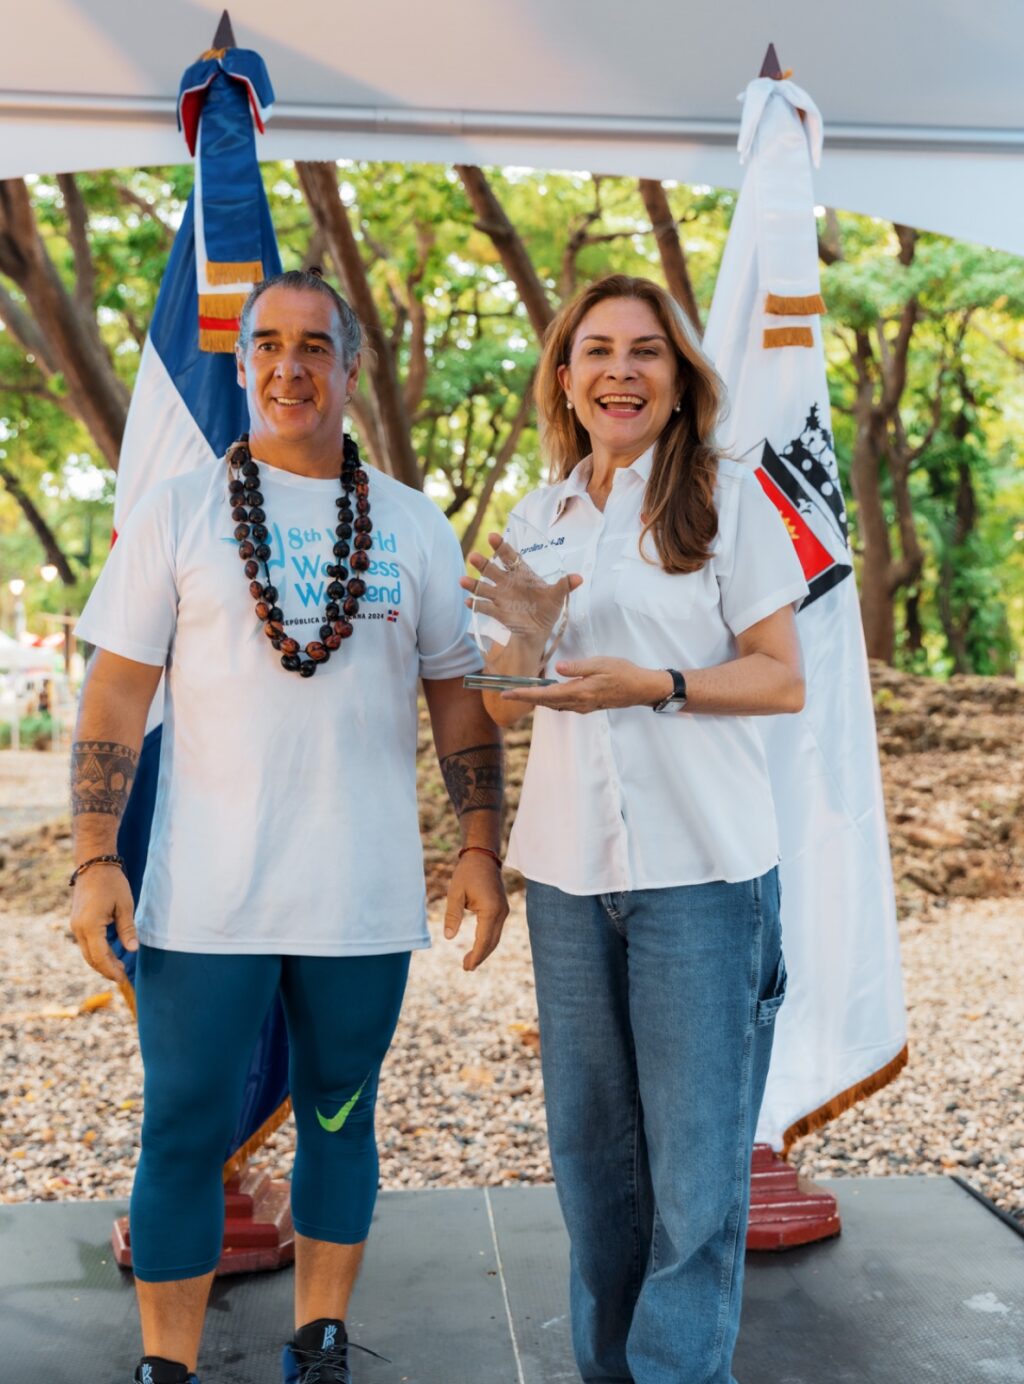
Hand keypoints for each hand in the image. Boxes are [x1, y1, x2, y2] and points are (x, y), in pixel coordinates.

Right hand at [69, 866, 137, 981]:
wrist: (93, 864)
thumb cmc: (112, 883)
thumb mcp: (124, 906)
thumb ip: (127, 929)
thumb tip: (133, 949)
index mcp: (90, 926)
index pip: (100, 957)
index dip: (111, 970)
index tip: (123, 979)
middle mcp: (78, 929)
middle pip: (91, 958)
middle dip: (106, 970)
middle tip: (122, 977)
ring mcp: (75, 926)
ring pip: (87, 952)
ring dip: (101, 962)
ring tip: (118, 968)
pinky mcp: (77, 922)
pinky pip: (86, 943)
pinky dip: (97, 952)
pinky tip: (110, 954)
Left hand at [443, 850, 508, 971]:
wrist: (482, 856)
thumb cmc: (467, 872)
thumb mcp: (455, 893)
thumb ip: (452, 915)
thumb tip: (449, 937)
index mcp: (490, 910)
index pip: (484, 940)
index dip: (476, 955)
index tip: (467, 967)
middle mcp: (501, 912)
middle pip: (492, 942)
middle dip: (480, 956)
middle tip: (466, 968)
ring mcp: (503, 910)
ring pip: (495, 937)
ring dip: (484, 950)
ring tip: (470, 961)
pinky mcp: (501, 908)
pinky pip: (495, 929)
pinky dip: (487, 940)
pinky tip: (477, 946)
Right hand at [460, 532, 582, 646]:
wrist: (538, 629)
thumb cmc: (548, 609)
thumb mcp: (558, 597)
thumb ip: (565, 586)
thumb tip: (579, 578)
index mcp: (521, 574)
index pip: (510, 556)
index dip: (501, 547)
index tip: (492, 537)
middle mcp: (507, 582)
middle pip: (492, 569)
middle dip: (482, 563)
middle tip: (473, 556)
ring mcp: (500, 597)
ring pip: (483, 587)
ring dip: (472, 584)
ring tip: (462, 581)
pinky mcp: (497, 612)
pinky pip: (484, 607)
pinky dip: (476, 605)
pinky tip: (468, 603)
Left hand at [502, 657, 670, 713]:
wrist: (641, 689)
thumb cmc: (624, 673)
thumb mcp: (601, 664)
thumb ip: (578, 666)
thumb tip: (558, 668)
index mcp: (580, 692)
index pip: (546, 694)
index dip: (525, 694)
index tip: (507, 694)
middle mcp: (578, 703)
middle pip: (545, 702)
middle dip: (525, 698)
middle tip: (505, 694)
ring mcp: (583, 706)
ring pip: (553, 705)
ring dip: (537, 700)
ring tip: (520, 693)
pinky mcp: (587, 705)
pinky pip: (563, 704)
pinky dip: (550, 700)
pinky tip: (546, 693)